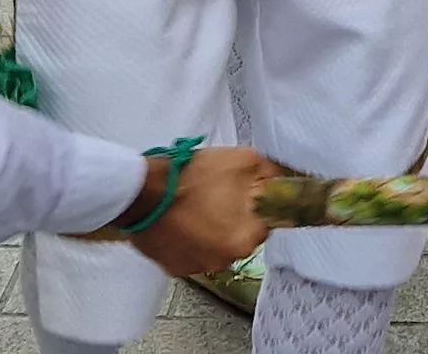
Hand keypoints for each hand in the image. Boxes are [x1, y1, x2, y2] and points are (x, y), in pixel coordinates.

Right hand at [128, 145, 278, 276]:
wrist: (142, 192)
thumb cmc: (191, 177)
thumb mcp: (242, 160)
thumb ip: (270, 173)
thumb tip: (284, 179)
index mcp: (245, 238)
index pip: (265, 225)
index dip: (256, 207)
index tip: (243, 195)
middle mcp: (225, 260)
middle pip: (239, 237)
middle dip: (232, 219)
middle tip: (217, 196)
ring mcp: (197, 267)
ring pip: (214, 246)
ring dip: (210, 230)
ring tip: (195, 207)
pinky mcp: (174, 267)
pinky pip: (191, 253)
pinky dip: (188, 239)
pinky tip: (180, 220)